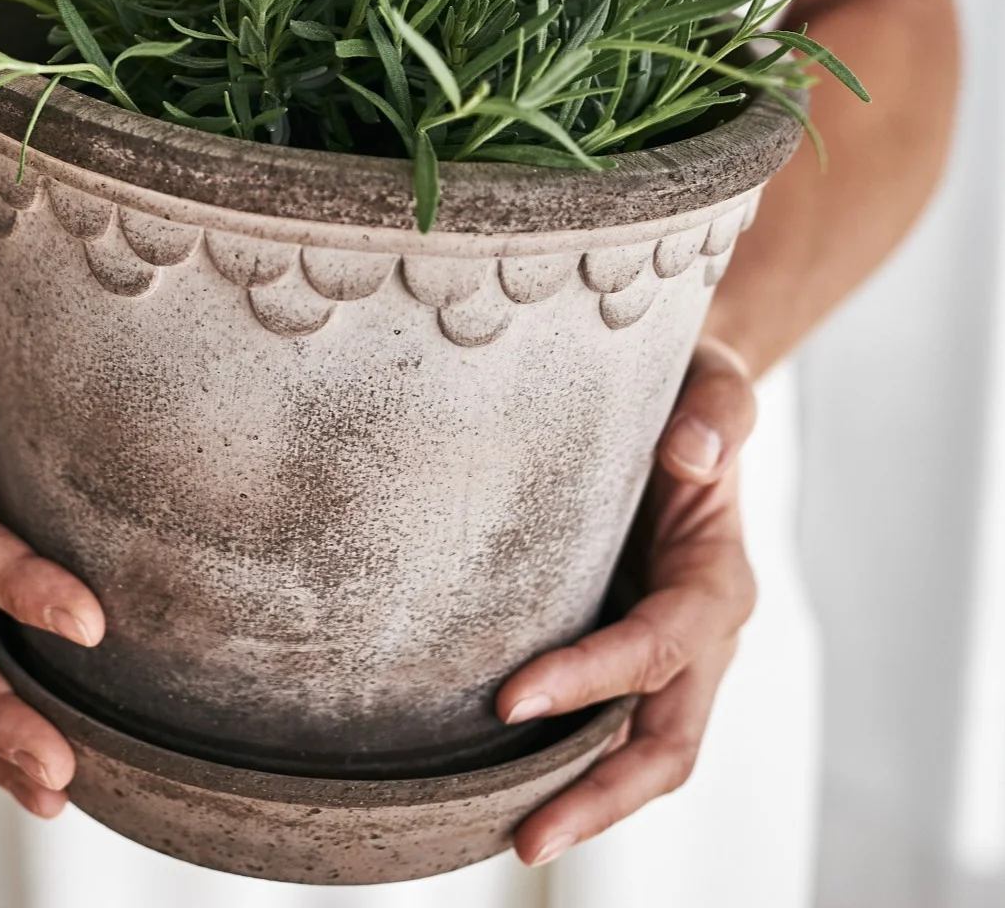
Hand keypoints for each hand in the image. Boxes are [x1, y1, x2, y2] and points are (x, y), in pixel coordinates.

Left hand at [496, 337, 758, 865]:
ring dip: (583, 801)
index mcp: (718, 580)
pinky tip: (501, 787)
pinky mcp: (626, 654)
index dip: (593, 678)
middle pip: (665, 744)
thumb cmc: (692, 395)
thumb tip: (691, 452)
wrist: (685, 408)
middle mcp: (700, 636)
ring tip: (508, 837)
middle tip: (526, 836)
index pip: (658, 647)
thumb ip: (715, 409)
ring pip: (640, 754)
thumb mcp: (714, 381)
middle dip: (600, 796)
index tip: (512, 699)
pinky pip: (605, 727)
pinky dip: (566, 765)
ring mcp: (667, 657)